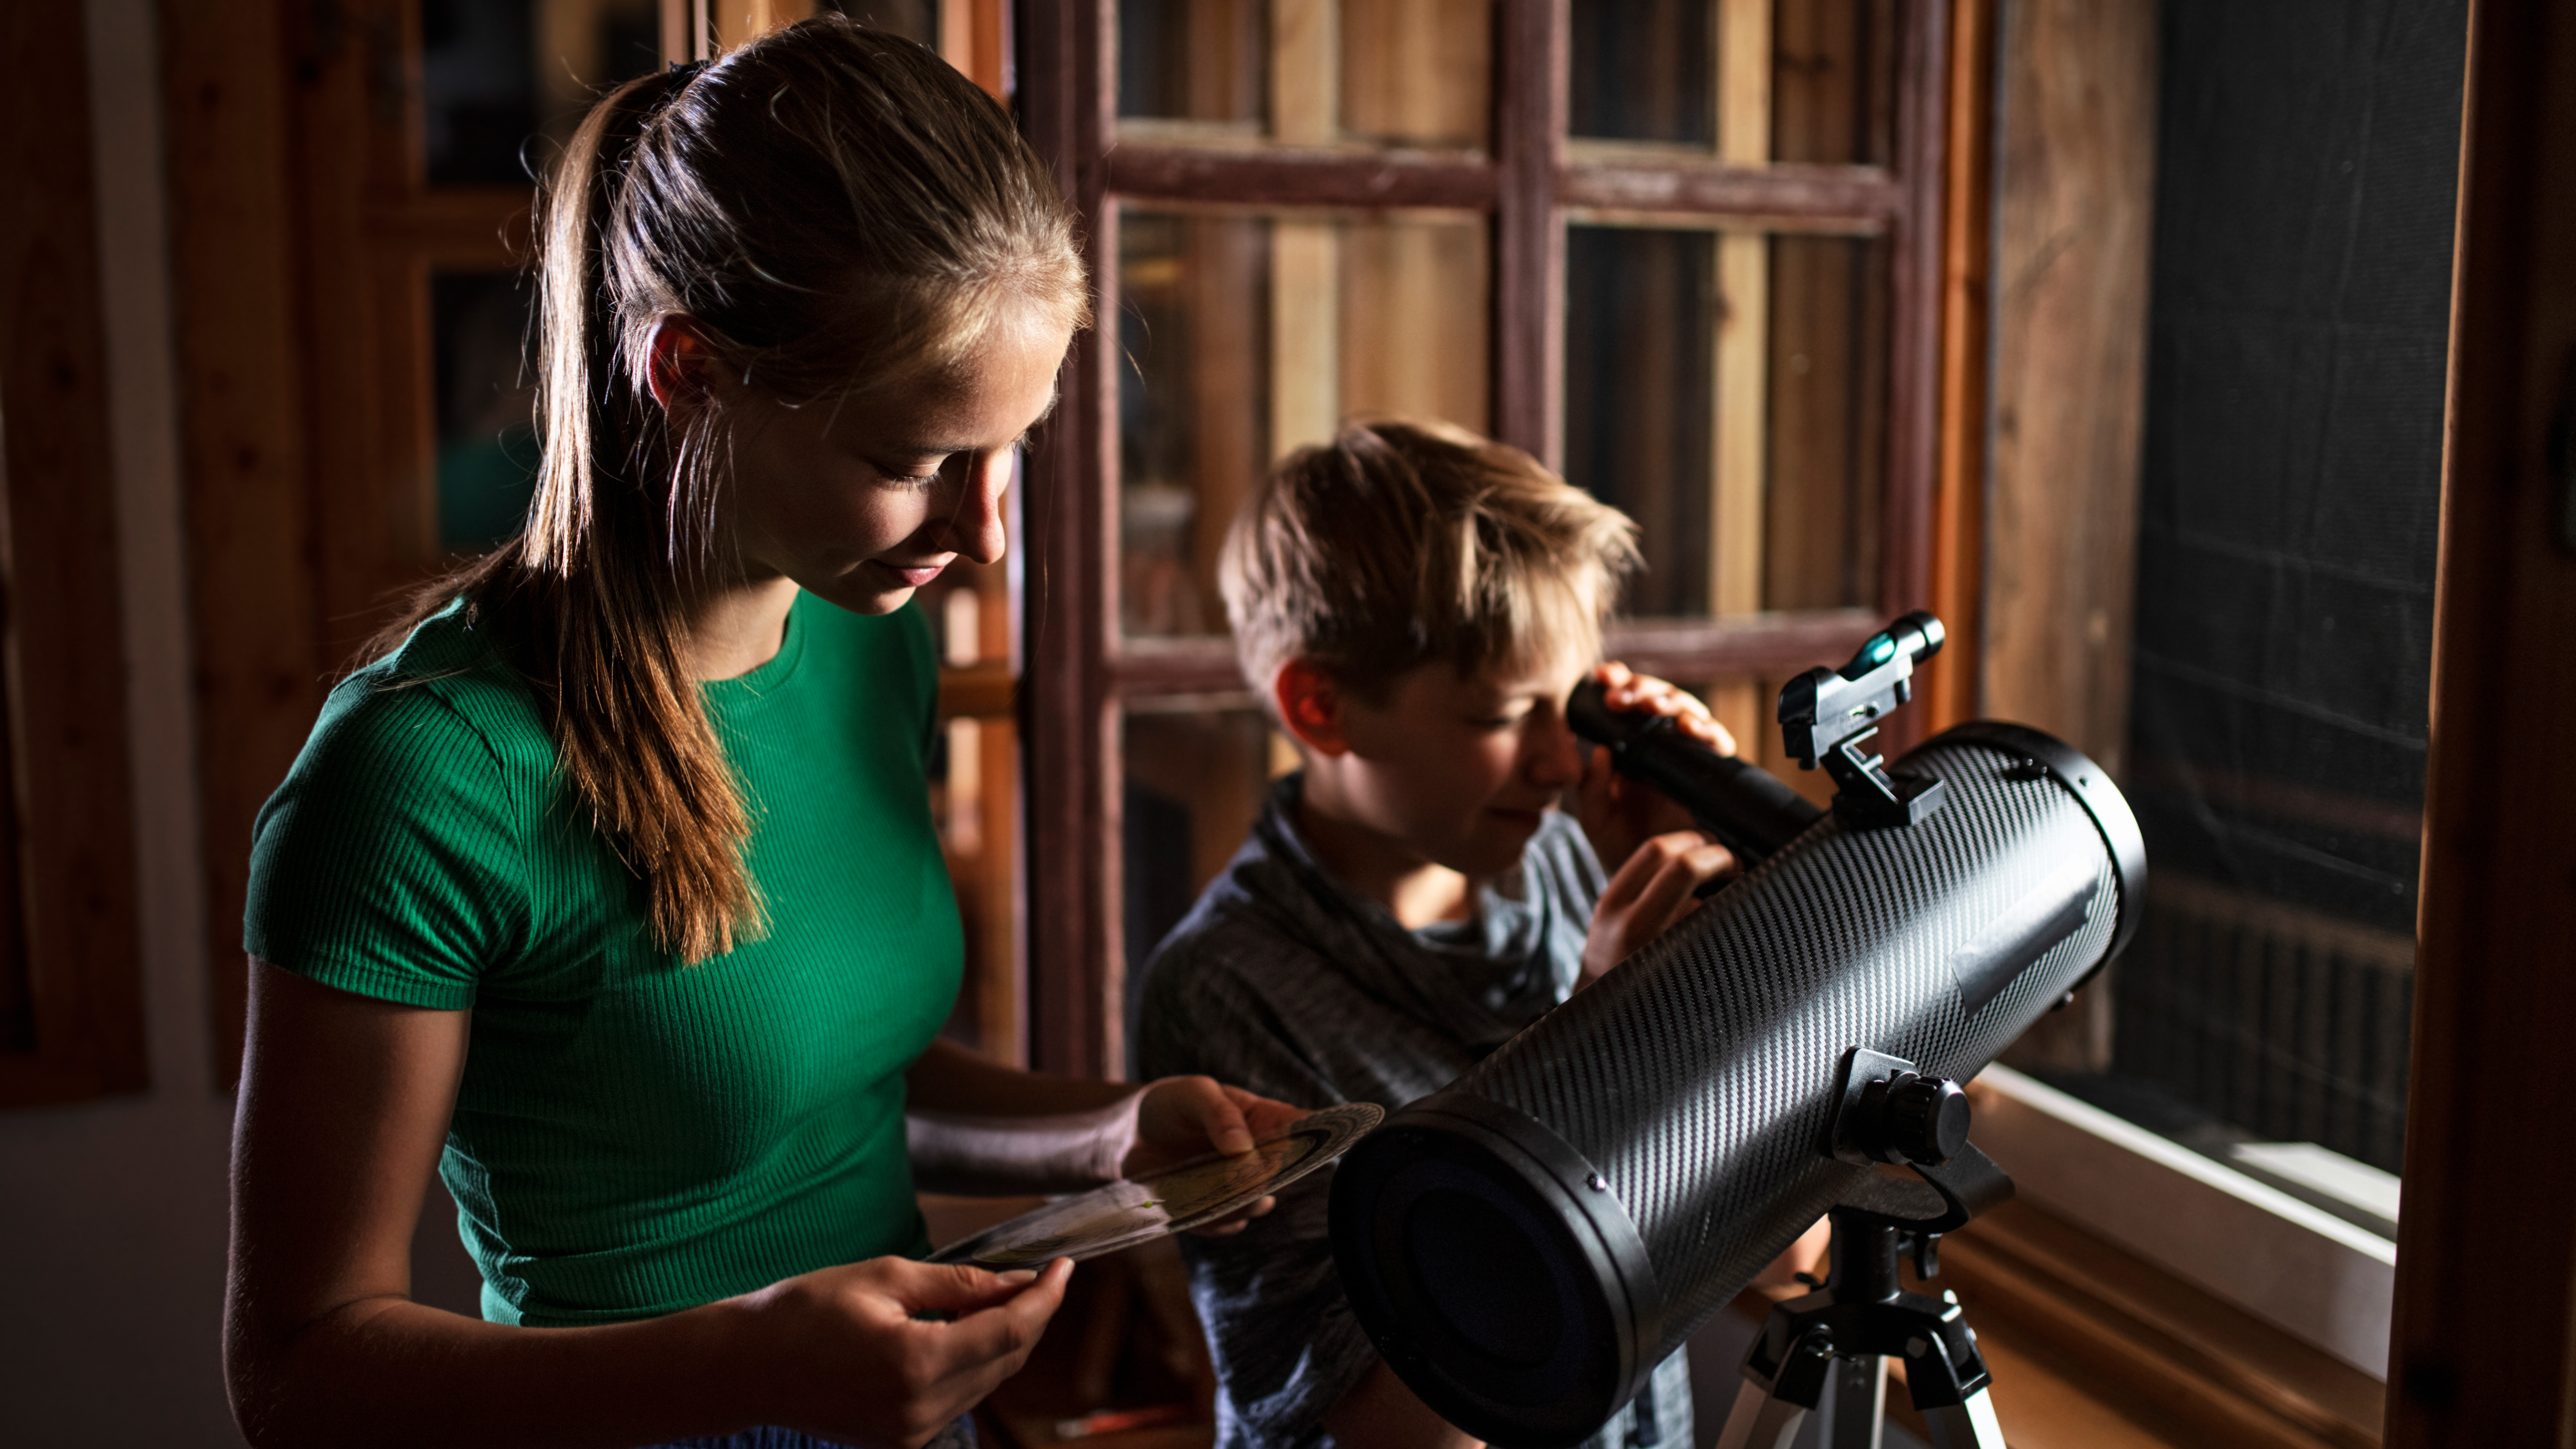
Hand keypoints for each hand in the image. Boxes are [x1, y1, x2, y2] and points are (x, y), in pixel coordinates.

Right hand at [734, 1255, 1071, 1447]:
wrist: (747, 1367)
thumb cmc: (805, 1312)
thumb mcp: (886, 1277)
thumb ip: (959, 1285)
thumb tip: (1015, 1281)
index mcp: (917, 1363)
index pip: (1011, 1331)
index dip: (1046, 1297)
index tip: (1065, 1267)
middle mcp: (920, 1409)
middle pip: (1006, 1360)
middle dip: (1032, 1316)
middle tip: (1041, 1275)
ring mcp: (911, 1432)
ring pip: (988, 1382)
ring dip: (1006, 1340)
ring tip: (1005, 1296)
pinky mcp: (900, 1440)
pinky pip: (959, 1398)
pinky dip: (975, 1363)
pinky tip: (970, 1330)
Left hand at [1125, 1077, 1311, 1235]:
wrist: (1130, 1133)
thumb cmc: (1171, 1103)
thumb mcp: (1194, 1093)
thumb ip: (1219, 1114)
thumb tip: (1243, 1148)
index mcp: (1264, 1121)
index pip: (1301, 1130)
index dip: (1316, 1140)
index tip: (1318, 1149)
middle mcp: (1257, 1158)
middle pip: (1282, 1174)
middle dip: (1273, 1181)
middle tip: (1258, 1183)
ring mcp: (1235, 1186)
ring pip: (1254, 1205)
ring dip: (1245, 1206)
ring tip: (1232, 1198)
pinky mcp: (1210, 1209)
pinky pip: (1223, 1224)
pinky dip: (1217, 1223)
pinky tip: (1206, 1213)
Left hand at [1575, 662, 1734, 872]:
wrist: (1656, 883)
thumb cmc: (1623, 849)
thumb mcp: (1595, 820)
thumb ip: (1590, 789)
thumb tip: (1599, 751)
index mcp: (1629, 748)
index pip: (1628, 702)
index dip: (1619, 681)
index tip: (1603, 677)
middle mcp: (1660, 747)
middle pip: (1660, 699)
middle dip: (1643, 689)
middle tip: (1622, 699)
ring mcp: (1687, 758)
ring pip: (1688, 712)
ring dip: (1671, 702)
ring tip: (1651, 708)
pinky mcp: (1712, 775)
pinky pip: (1718, 743)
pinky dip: (1707, 730)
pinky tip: (1690, 729)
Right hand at [1578, 828, 1734, 983]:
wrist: (1606, 1023)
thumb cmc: (1618, 963)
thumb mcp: (1612, 917)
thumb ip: (1644, 883)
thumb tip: (1699, 849)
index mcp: (1612, 904)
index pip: (1656, 850)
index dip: (1691, 840)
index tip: (1706, 845)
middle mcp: (1633, 926)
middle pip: (1685, 868)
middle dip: (1719, 858)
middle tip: (1732, 865)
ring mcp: (1663, 952)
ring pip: (1711, 905)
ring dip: (1731, 897)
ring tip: (1734, 904)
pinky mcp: (1689, 977)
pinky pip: (1722, 938)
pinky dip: (1733, 929)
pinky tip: (1730, 936)